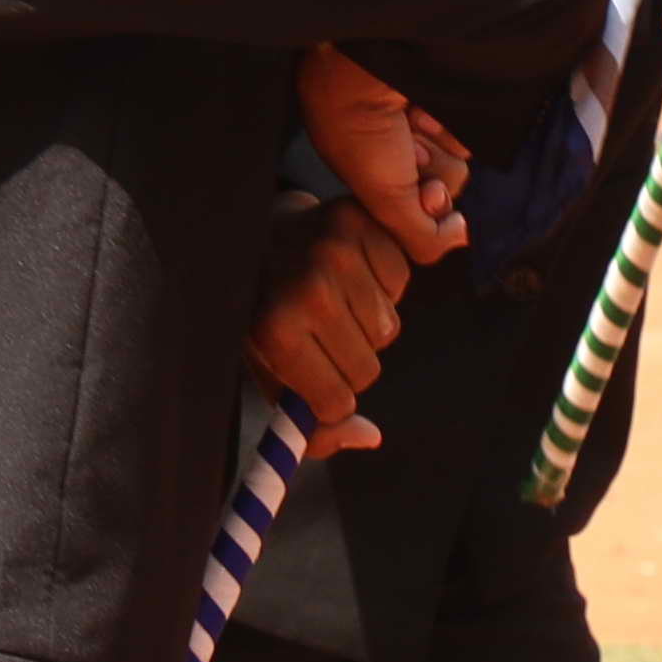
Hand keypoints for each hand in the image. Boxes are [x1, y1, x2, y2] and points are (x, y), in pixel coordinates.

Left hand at [246, 200, 410, 454]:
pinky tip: (351, 274)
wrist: (261, 233)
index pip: (337, 402)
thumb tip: (369, 437)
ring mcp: (338, 251)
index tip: (312, 377)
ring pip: (389, 329)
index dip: (329, 397)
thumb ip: (311, 423)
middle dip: (349, 362)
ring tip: (334, 300)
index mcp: (275, 330)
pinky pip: (400, 283)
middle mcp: (308, 289)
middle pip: (367, 369)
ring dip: (367, 323)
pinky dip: (382, 286)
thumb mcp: (268, 371)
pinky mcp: (363, 223)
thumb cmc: (264, 309)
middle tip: (321, 336)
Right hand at [292, 49, 469, 268]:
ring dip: (437, 145)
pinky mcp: (449, 107)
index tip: (410, 186)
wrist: (363, 62)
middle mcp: (402, 153)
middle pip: (446, 188)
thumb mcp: (383, 197)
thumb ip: (422, 236)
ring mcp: (426, 128)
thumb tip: (461, 235)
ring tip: (409, 121)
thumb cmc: (358, 128)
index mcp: (376, 174)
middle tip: (403, 146)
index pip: (422, 212)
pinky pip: (472, 132)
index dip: (422, 204)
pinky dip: (451, 123)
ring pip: (461, 161)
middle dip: (428, 171)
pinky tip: (424, 105)